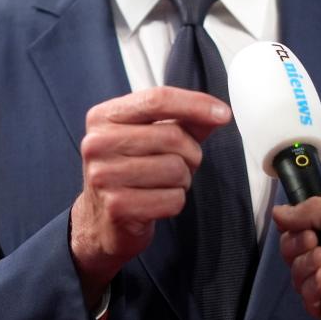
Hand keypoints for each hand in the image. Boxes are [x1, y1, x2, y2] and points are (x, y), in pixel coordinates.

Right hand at [70, 86, 229, 306]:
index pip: (157, 99)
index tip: (223, 113)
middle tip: (179, 164)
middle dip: (190, 153)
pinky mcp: (117, 207)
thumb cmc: (129, 171)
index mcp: (104, 117)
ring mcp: (103, 176)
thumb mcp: (151, 137)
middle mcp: (97, 143)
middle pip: (172, 136)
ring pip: (175, 169)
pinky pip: (173, 199)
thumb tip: (218, 113)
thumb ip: (184, 121)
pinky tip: (155, 202)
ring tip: (163, 184)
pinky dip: (175, 202)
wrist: (100, 220)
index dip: (196, 104)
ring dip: (182, 180)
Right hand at [274, 198, 320, 319]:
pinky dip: (314, 293)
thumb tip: (278, 211)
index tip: (303, 229)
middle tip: (317, 246)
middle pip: (296, 257)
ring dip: (306, 270)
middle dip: (299, 250)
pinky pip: (313, 306)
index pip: (301, 234)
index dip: (295, 232)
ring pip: (301, 281)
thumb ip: (316, 212)